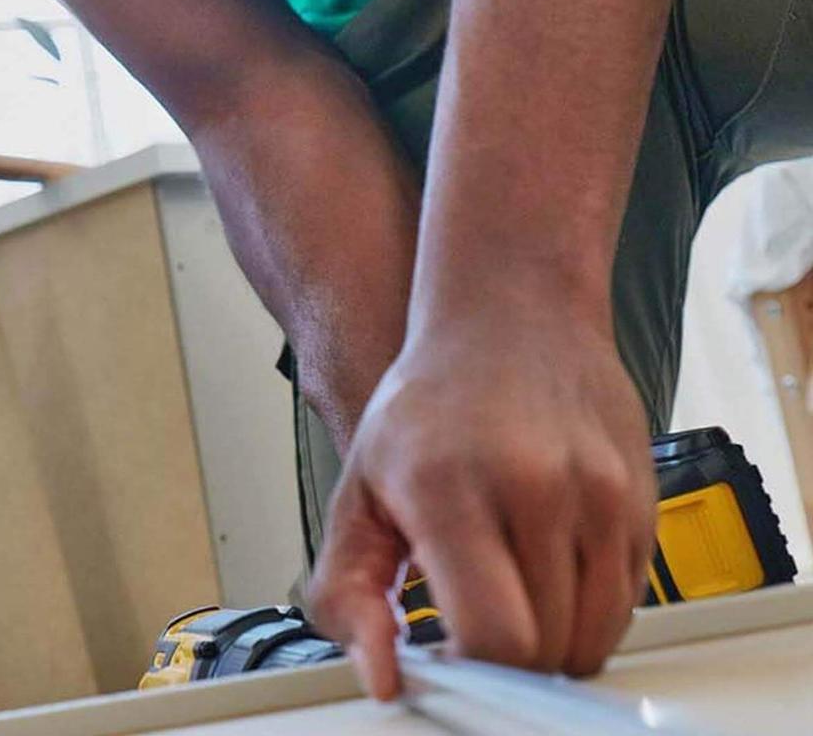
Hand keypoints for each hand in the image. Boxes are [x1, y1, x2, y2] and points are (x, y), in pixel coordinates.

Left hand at [306, 313, 655, 699]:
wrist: (508, 313)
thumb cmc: (427, 402)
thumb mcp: (358, 486)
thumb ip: (348, 590)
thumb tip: (379, 676)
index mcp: (450, 486)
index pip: (494, 636)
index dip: (472, 670)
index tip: (450, 656)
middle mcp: (533, 485)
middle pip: (545, 650)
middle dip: (506, 659)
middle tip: (474, 623)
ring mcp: (598, 491)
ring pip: (593, 638)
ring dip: (552, 641)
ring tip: (509, 591)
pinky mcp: (641, 498)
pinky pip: (627, 604)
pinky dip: (589, 610)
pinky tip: (546, 568)